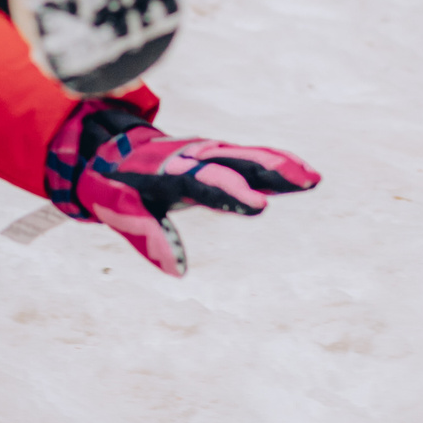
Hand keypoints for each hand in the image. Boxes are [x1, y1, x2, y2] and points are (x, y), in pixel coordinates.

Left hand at [77, 130, 319, 275]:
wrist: (109, 151)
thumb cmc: (116, 187)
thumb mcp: (121, 212)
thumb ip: (150, 237)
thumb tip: (178, 271)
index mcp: (168, 174)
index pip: (204, 184)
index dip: (232, 193)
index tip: (260, 206)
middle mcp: (192, 158)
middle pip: (234, 162)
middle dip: (268, 169)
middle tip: (304, 180)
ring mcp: (206, 154)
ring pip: (246, 156)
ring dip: (279, 165)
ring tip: (313, 178)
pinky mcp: (216, 156)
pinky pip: (249, 157)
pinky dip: (275, 161)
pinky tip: (304, 174)